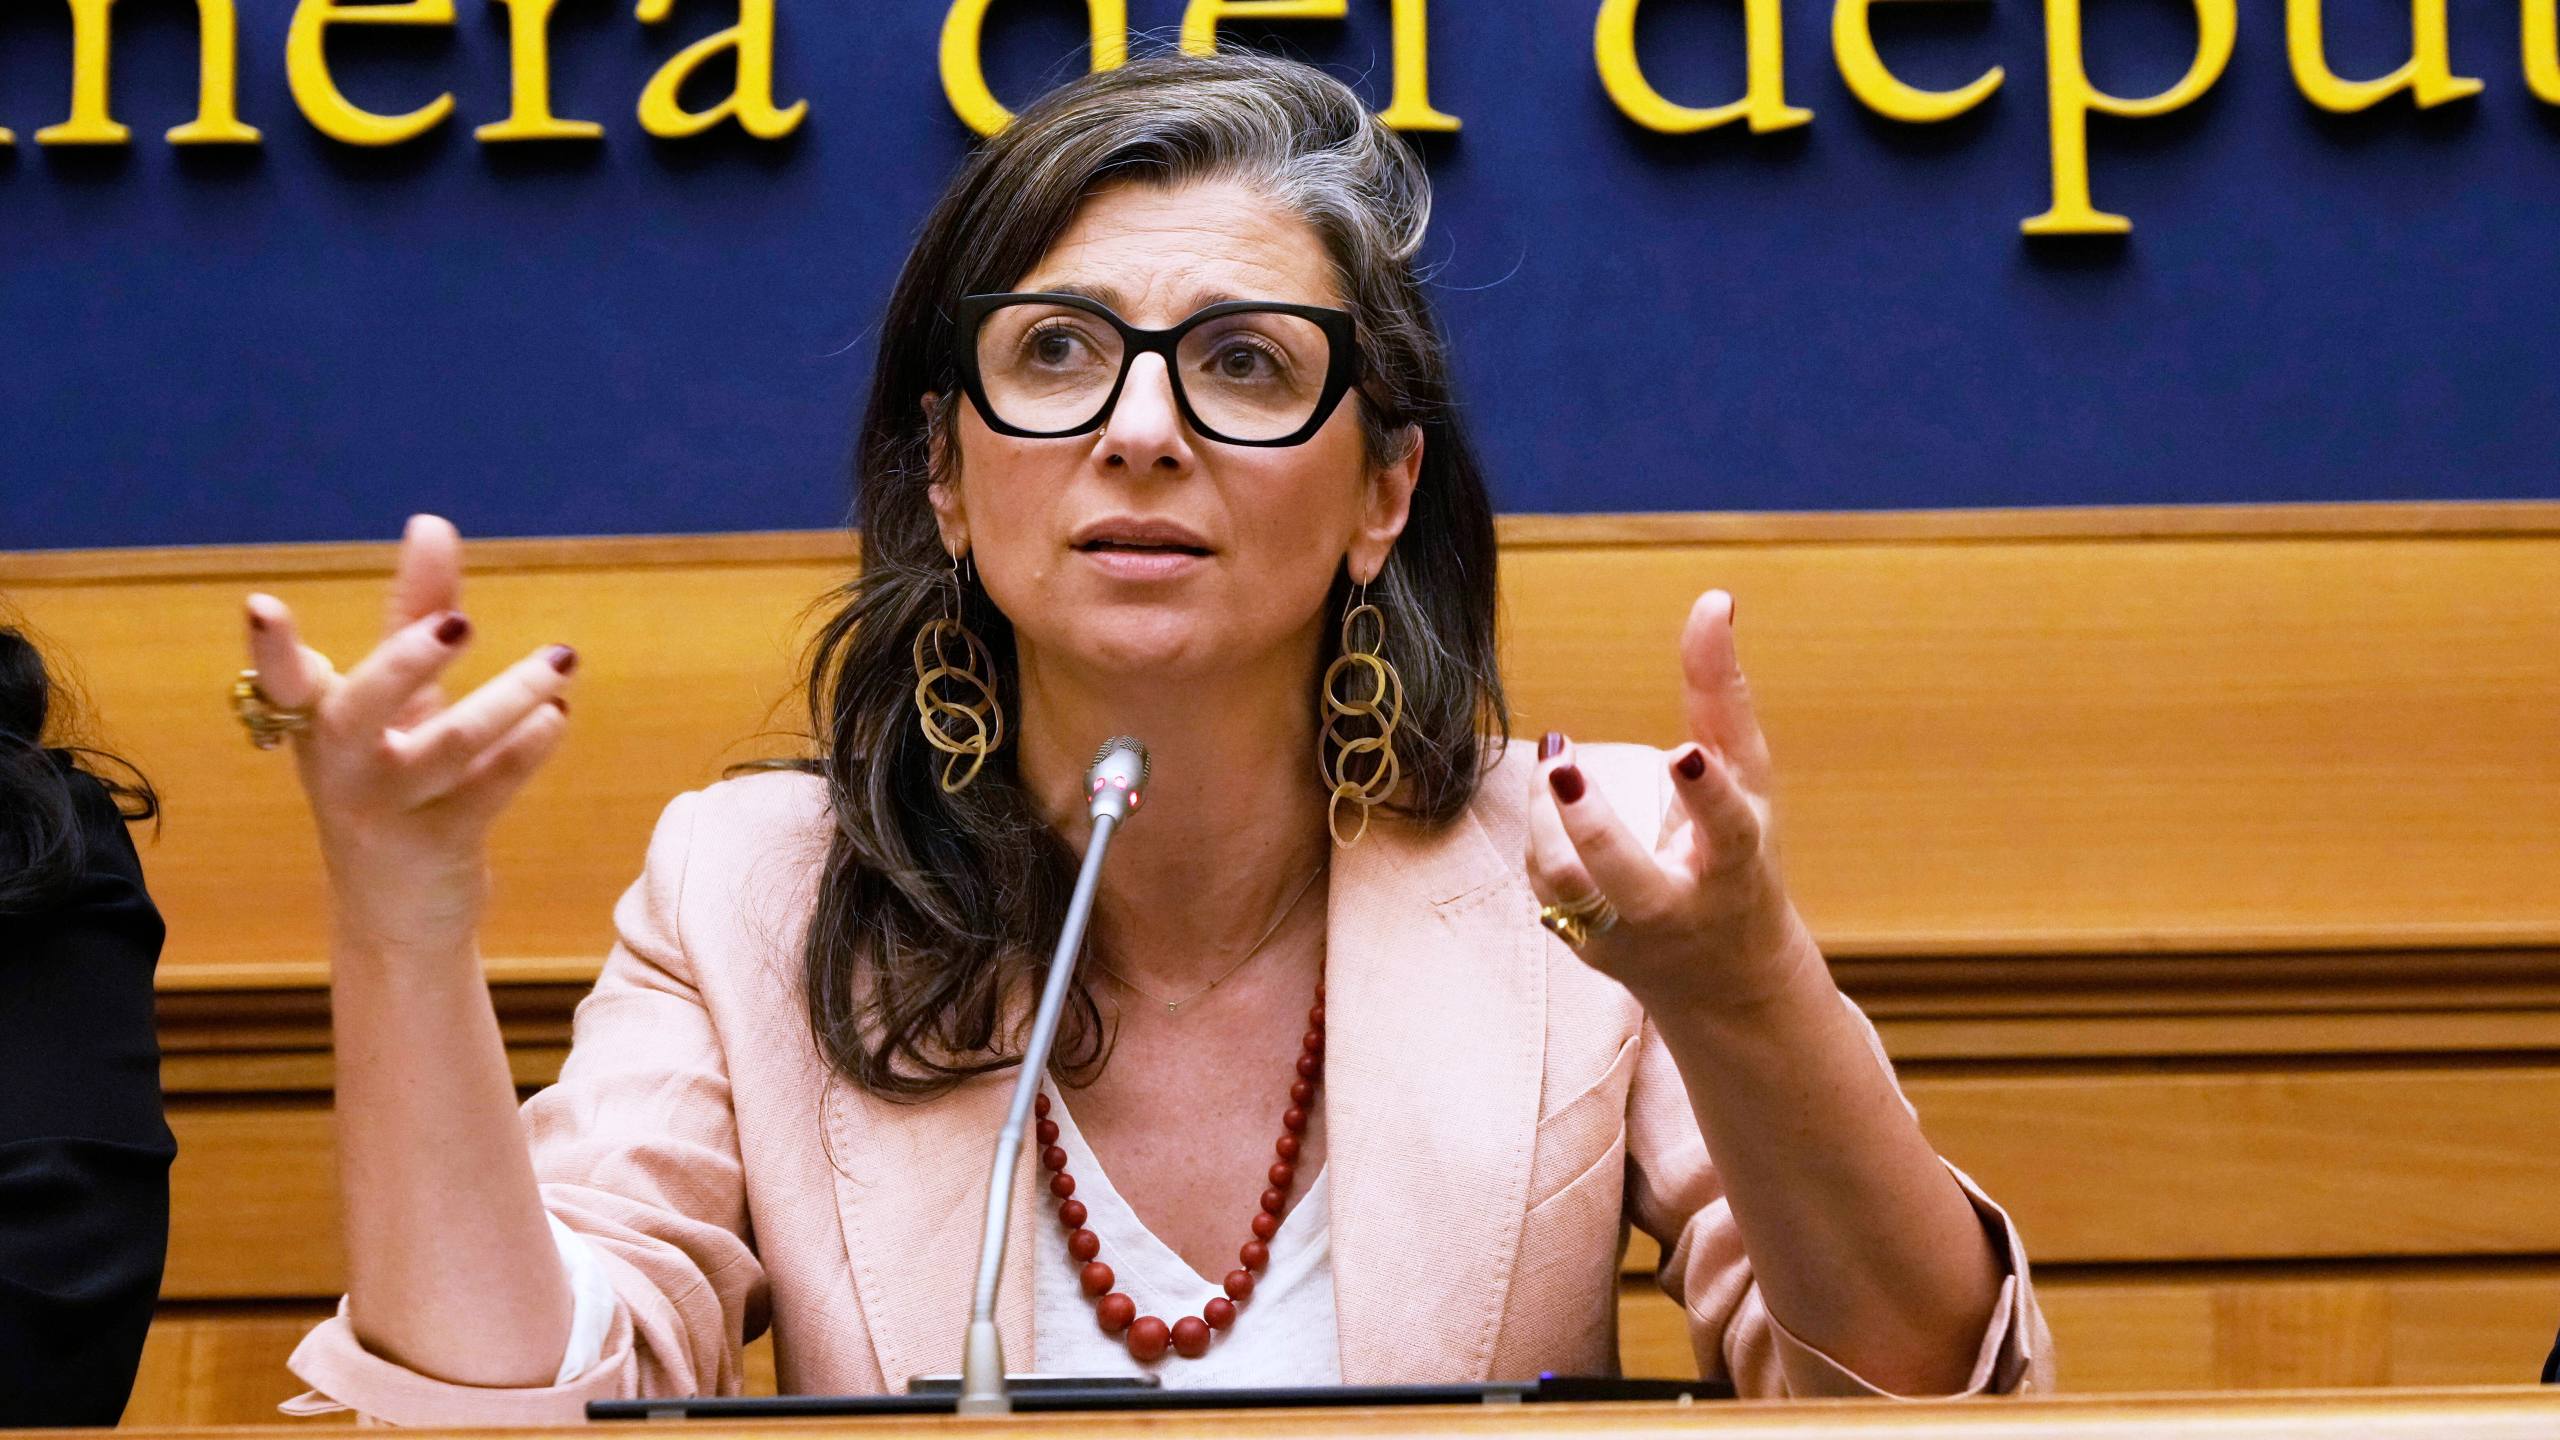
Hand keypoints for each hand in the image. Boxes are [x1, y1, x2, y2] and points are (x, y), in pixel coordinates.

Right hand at [242, 515, 577, 955]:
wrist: (395, 914)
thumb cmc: (392, 783)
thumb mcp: (400, 700)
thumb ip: (418, 612)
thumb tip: (430, 522)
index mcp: (319, 724)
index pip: (286, 679)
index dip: (271, 647)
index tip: (261, 605)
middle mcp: (345, 765)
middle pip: (363, 711)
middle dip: (407, 666)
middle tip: (458, 624)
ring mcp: (388, 811)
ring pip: (447, 749)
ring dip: (507, 701)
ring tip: (559, 663)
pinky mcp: (438, 846)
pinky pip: (486, 792)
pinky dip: (525, 751)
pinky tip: (558, 716)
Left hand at [1525, 589, 1817, 1016]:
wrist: (1725, 979)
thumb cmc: (1741, 858)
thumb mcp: (1750, 783)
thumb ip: (1723, 696)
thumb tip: (1713, 599)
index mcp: (1734, 866)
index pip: (1726, 833)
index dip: (1705, 796)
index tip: (1684, 753)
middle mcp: (1680, 910)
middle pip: (1625, 879)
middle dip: (1591, 827)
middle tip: (1562, 765)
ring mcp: (1627, 937)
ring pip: (1568, 887)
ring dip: (1546, 823)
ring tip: (1554, 759)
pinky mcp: (1586, 946)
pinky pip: (1545, 890)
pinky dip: (1539, 836)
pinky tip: (1546, 792)